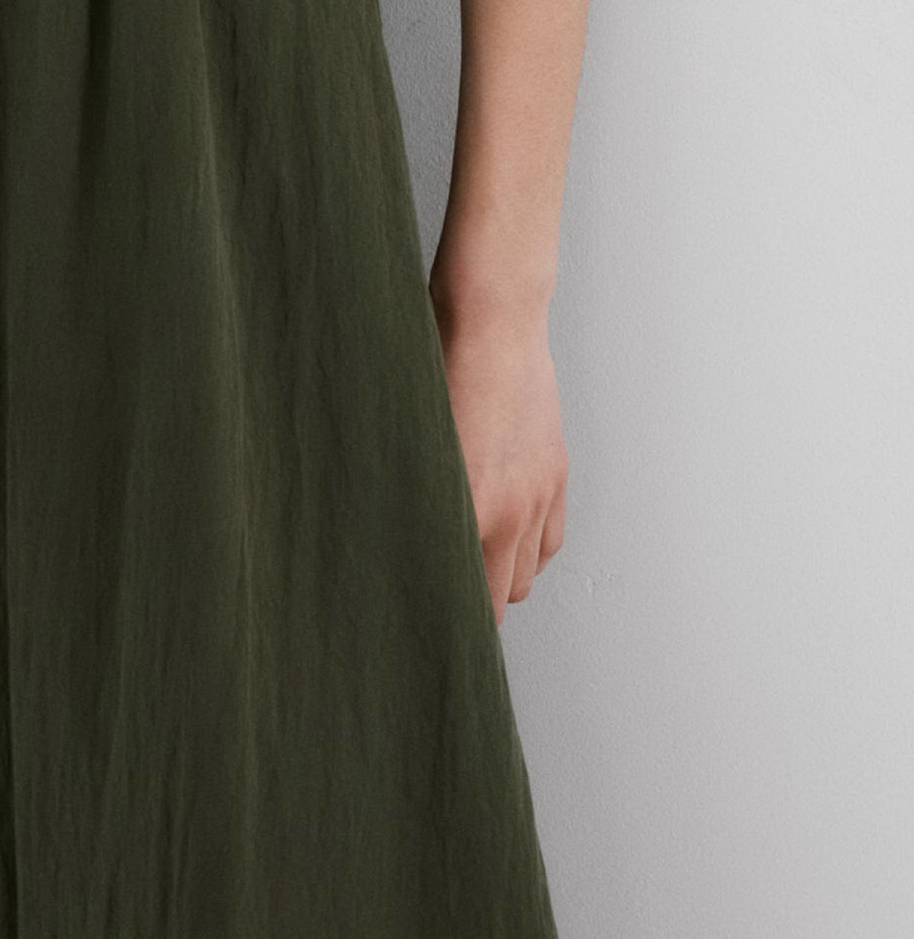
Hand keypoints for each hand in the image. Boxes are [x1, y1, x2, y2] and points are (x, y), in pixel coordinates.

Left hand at [432, 289, 568, 621]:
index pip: (466, 599)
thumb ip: (405, 496)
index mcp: (468, 507)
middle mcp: (510, 511)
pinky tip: (503, 533)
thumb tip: (386, 539)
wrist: (491, 321)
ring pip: (525, 574)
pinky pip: (550, 542)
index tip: (422, 620)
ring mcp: (539, 494)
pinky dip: (529, 548)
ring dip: (499, 575)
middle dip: (471, 602)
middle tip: (438, 592)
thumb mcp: (405, 438)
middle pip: (498, 598)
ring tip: (468, 559)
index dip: (445, 617)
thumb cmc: (434, 366)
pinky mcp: (556, 475)